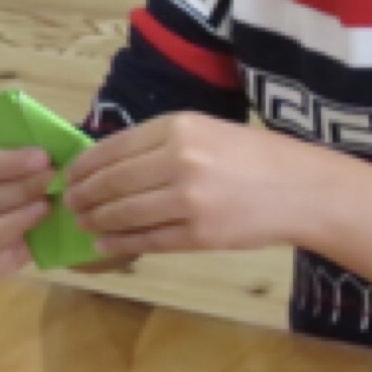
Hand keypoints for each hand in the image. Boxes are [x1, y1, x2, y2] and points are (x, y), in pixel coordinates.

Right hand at [0, 140, 65, 284]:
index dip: (10, 162)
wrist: (31, 188)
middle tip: (54, 180)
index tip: (43, 158)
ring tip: (47, 206)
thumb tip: (48, 150)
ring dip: (19, 221)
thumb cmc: (23, 161)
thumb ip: (29, 144)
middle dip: (24, 190)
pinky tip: (33, 241)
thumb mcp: (22, 145)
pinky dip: (9, 258)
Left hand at [64, 115, 321, 258]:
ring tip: (84, 223)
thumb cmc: (254, 156)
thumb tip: (109, 165)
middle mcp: (181, 160)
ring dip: (97, 221)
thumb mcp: (207, 131)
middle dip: (85, 195)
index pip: (116, 147)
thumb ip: (162, 144)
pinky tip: (106, 244)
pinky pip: (148, 240)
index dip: (86, 164)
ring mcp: (189, 200)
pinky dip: (121, 244)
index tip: (71, 174)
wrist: (301, 187)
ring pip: (125, 213)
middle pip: (114, 182)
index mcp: (181, 127)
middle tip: (69, 203)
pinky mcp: (199, 235)